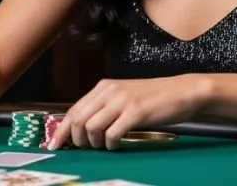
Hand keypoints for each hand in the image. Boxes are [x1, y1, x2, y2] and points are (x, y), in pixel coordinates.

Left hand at [49, 75, 209, 150]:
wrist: (182, 91)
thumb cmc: (154, 97)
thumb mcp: (124, 96)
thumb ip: (104, 107)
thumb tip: (83, 128)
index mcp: (104, 86)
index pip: (73, 109)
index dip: (61, 130)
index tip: (54, 145)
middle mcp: (109, 91)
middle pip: (78, 120)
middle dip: (76, 140)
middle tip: (85, 149)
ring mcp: (122, 101)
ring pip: (91, 128)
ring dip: (94, 143)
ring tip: (104, 145)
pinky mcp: (136, 112)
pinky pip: (112, 134)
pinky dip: (111, 144)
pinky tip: (117, 145)